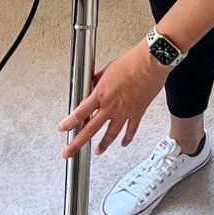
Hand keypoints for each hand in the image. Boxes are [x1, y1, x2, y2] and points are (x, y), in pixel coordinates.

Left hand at [59, 41, 167, 157]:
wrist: (151, 62)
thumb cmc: (131, 62)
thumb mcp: (107, 70)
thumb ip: (97, 81)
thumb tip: (92, 85)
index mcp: (100, 94)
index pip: (79, 113)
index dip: (68, 123)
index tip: (62, 129)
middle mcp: (110, 106)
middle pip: (89, 130)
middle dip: (76, 143)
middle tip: (68, 152)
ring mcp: (124, 112)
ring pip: (110, 134)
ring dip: (103, 145)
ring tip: (98, 151)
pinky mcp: (137, 113)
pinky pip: (131, 130)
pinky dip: (127, 138)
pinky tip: (123, 143)